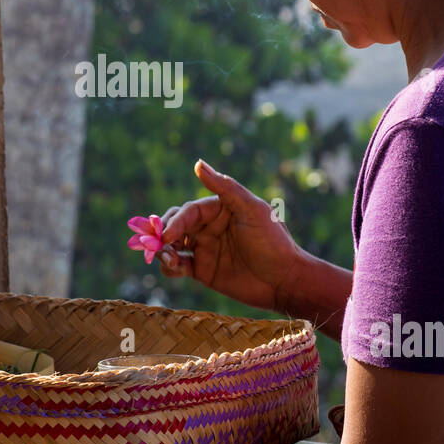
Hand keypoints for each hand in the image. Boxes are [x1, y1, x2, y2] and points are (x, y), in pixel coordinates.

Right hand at [157, 159, 305, 310]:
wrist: (285, 280)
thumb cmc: (273, 241)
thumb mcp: (252, 210)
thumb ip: (225, 187)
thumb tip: (197, 163)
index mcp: (218, 209)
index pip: (188, 211)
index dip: (175, 221)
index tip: (167, 235)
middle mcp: (208, 227)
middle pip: (174, 226)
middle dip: (162, 234)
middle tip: (157, 245)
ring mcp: (204, 249)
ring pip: (172, 245)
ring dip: (162, 251)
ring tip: (167, 259)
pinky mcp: (202, 271)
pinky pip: (177, 266)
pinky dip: (169, 266)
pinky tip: (173, 268)